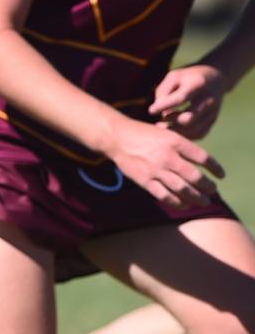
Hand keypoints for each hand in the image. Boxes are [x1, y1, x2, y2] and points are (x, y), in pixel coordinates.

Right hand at [107, 116, 224, 209]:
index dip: (216, 168)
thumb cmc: (143, 134)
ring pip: (182, 189)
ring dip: (197, 198)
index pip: (203, 157)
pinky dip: (178, 202)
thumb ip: (182, 146)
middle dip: (208, 187)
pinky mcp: (145, 180)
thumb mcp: (165, 133)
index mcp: (174, 141)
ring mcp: (155, 170)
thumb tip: (201, 162)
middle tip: (212, 190)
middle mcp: (167, 156)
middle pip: (195, 176)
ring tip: (204, 201)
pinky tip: (184, 204)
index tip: (221, 175)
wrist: (116, 137)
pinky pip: (165, 196)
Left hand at [149, 64, 224, 139]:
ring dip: (176, 131)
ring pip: (194, 129)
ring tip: (163, 126)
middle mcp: (209, 99)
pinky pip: (200, 133)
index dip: (164, 106)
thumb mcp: (173, 76)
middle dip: (171, 121)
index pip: (180, 99)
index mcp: (198, 83)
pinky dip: (185, 135)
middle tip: (158, 121)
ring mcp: (213, 111)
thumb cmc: (188, 76)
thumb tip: (160, 113)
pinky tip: (174, 130)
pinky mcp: (213, 120)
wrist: (215, 77)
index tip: (150, 110)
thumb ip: (164, 92)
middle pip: (189, 118)